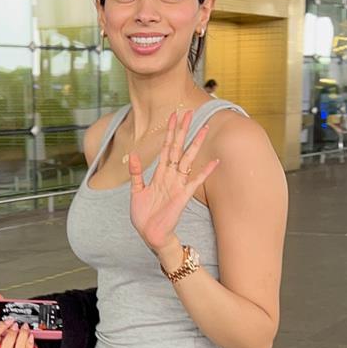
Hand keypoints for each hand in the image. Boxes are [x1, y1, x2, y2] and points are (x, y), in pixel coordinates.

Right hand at [0, 289, 35, 347]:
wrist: (41, 336)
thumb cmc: (23, 327)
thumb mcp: (14, 314)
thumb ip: (3, 305)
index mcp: (1, 337)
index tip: (7, 320)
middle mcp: (8, 347)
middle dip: (12, 335)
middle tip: (18, 325)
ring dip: (23, 337)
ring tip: (28, 329)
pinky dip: (30, 345)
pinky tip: (32, 337)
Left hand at [129, 111, 219, 254]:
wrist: (150, 235)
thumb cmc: (144, 216)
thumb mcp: (136, 191)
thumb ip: (136, 173)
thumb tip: (132, 154)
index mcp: (159, 174)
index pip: (166, 148)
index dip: (169, 132)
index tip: (173, 116)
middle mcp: (171, 176)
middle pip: (179, 148)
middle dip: (183, 131)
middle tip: (189, 112)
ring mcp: (178, 184)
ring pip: (188, 159)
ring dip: (195, 144)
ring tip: (204, 128)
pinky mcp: (182, 196)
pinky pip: (196, 181)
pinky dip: (205, 171)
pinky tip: (214, 161)